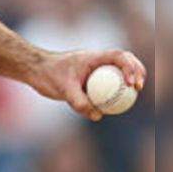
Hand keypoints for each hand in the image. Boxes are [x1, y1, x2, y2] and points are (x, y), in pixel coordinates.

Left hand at [30, 49, 147, 120]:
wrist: (34, 71)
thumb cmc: (47, 75)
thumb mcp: (63, 89)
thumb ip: (79, 102)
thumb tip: (97, 115)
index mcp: (92, 58)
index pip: (119, 56)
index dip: (130, 67)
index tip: (131, 83)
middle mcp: (96, 61)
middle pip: (125, 61)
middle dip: (137, 71)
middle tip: (138, 87)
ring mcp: (94, 70)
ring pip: (118, 72)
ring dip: (129, 80)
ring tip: (132, 95)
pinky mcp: (90, 79)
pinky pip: (108, 84)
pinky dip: (116, 92)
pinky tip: (114, 106)